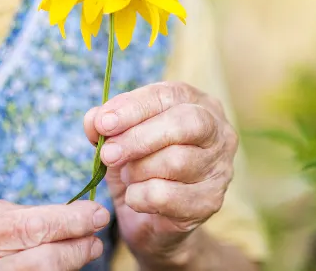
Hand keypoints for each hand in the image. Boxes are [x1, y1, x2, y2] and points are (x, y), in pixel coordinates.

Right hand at [0, 200, 109, 269]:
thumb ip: (22, 215)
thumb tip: (70, 213)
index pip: (34, 227)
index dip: (71, 221)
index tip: (96, 213)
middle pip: (45, 259)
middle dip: (78, 245)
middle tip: (95, 235)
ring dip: (73, 262)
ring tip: (86, 248)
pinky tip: (65, 264)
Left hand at [83, 82, 238, 266]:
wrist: (151, 219)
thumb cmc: (140, 166)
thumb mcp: (119, 139)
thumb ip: (106, 124)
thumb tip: (94, 119)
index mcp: (197, 103)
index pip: (168, 95)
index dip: (133, 107)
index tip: (103, 123)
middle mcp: (218, 131)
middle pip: (184, 124)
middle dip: (140, 138)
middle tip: (109, 154)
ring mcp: (220, 167)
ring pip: (177, 161)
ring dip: (139, 170)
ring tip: (128, 176)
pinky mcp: (211, 201)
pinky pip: (169, 195)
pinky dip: (141, 197)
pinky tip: (135, 197)